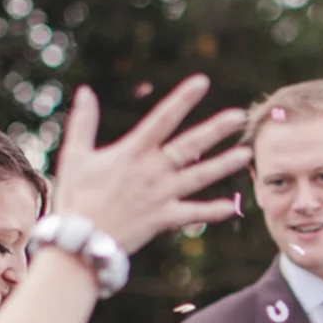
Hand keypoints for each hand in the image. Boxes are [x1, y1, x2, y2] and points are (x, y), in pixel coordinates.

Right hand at [48, 76, 250, 254]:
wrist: (80, 241)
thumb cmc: (75, 197)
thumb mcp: (75, 155)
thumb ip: (83, 122)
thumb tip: (85, 91)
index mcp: (133, 151)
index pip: (163, 118)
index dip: (183, 99)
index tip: (202, 82)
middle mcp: (153, 170)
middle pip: (190, 145)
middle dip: (216, 129)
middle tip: (240, 115)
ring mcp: (161, 195)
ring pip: (199, 177)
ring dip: (224, 165)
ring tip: (247, 154)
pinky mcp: (163, 218)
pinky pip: (193, 214)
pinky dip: (212, 211)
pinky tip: (232, 207)